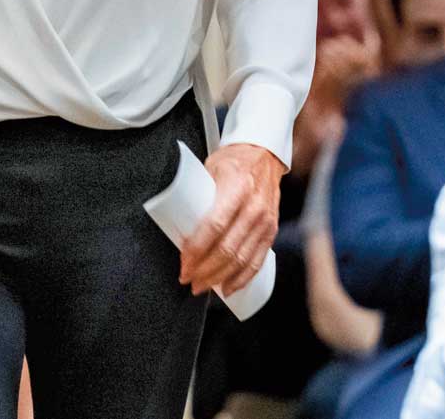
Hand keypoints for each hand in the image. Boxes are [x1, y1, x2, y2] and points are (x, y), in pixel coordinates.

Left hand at [181, 144, 283, 296]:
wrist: (264, 156)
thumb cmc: (232, 161)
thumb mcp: (211, 168)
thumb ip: (198, 194)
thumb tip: (174, 222)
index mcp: (237, 187)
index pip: (215, 225)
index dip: (197, 249)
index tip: (183, 262)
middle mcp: (254, 206)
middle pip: (228, 248)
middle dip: (205, 270)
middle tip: (187, 279)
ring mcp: (265, 221)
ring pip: (242, 259)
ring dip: (219, 278)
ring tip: (201, 286)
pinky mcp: (271, 230)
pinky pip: (258, 260)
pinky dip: (243, 278)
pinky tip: (228, 288)